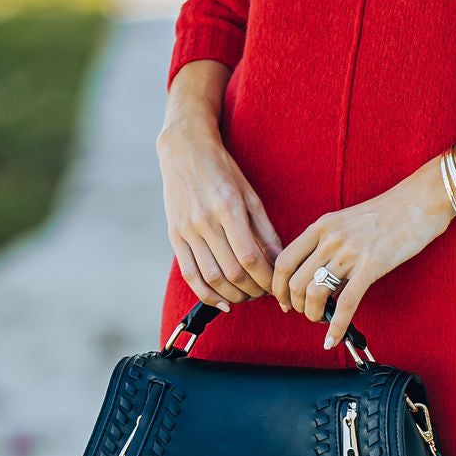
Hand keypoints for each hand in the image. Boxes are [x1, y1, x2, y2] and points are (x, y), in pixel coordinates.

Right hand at [157, 115, 283, 309]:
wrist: (184, 152)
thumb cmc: (224, 171)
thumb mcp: (251, 195)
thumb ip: (266, 230)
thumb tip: (281, 262)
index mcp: (229, 209)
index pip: (251, 258)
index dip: (267, 279)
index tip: (278, 285)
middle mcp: (205, 221)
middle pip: (233, 272)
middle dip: (254, 290)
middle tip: (267, 293)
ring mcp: (187, 230)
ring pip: (212, 278)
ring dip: (234, 295)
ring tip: (249, 296)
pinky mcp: (174, 236)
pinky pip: (190, 274)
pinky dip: (207, 294)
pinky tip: (223, 303)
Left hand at [271, 159, 453, 347]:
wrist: (419, 200)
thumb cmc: (388, 212)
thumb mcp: (347, 220)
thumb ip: (329, 243)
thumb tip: (318, 273)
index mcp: (321, 226)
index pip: (284, 262)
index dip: (278, 288)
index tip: (284, 301)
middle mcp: (330, 239)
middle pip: (296, 283)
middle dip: (297, 306)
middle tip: (307, 313)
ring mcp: (350, 252)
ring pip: (315, 294)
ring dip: (312, 315)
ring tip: (320, 321)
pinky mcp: (372, 266)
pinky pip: (346, 304)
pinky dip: (336, 327)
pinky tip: (333, 339)